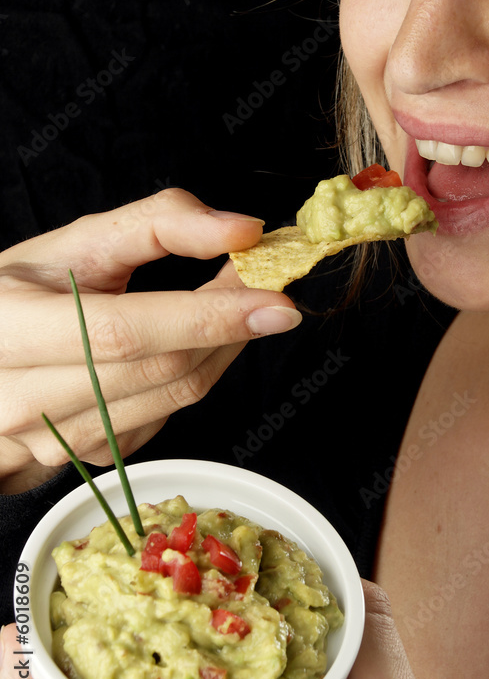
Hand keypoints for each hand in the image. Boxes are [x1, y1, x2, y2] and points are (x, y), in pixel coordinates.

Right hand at [0, 188, 300, 493]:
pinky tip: (204, 340)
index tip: (272, 299)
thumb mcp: (73, 243)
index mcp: (11, 330)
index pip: (124, 332)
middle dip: (229, 326)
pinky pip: (169, 414)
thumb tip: (240, 230)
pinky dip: (201, 372)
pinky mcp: (93, 455)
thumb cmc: (23, 292)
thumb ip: (157, 224)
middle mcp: (27, 398)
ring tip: (240, 305)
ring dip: (225, 348)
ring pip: (176, 397)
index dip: (205, 316)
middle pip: (162, 369)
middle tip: (264, 286)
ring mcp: (60, 438)